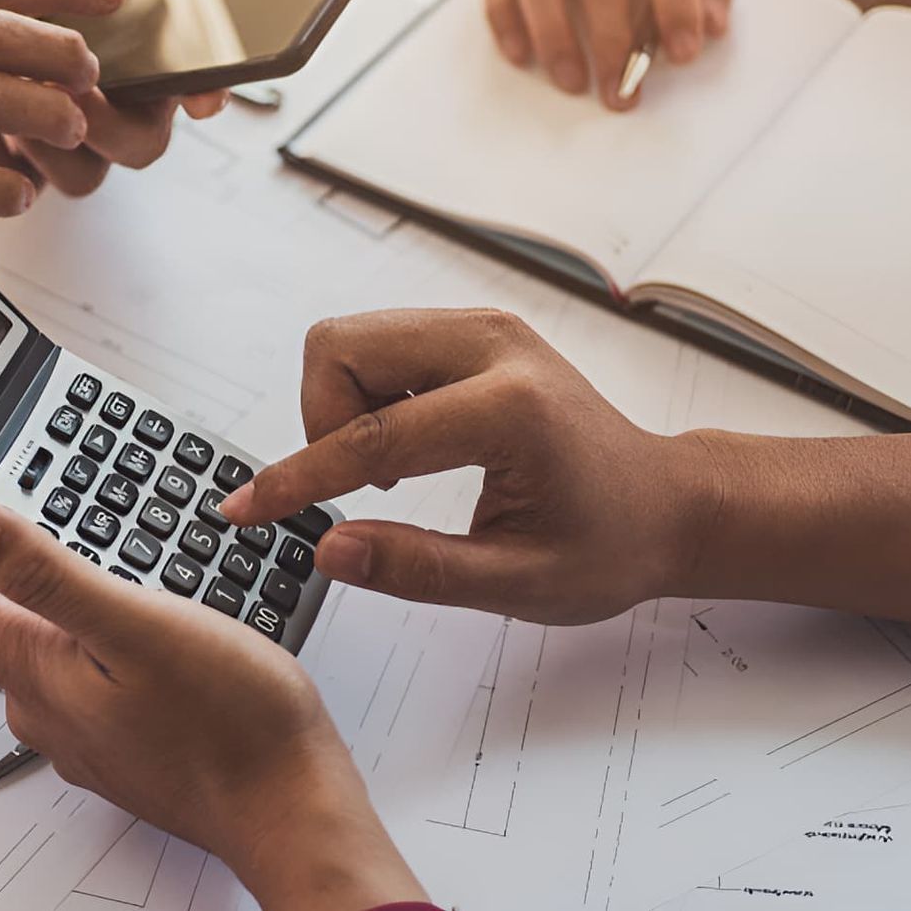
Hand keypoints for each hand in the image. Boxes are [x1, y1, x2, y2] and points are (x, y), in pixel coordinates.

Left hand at [0, 0, 282, 195]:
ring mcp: (74, 139)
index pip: (196, 106)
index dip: (193, 100)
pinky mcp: (23, 149)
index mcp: (170, 81)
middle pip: (132, 154)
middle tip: (72, 81)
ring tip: (17, 84)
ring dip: (43, 134)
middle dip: (99, 122)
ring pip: (74, 175)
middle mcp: (126, 120)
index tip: (179, 85)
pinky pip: (12, 176)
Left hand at [0, 498, 425, 910]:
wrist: (290, 808)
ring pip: (31, 639)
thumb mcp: (135, 623)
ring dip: (35, 586)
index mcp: (31, 665)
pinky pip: (75, 665)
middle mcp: (40, 701)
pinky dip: (80, 623)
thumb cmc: (231, 724)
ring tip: (71, 531)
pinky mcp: (116, 733)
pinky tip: (125, 605)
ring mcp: (77, 724)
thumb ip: (43, 573)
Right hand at [223, 309, 717, 623]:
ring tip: (391, 470)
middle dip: (321, 422)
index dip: (297, 479)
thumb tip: (328, 550)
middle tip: (361, 487)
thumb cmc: (607, 544)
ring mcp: (482, 327)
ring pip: (351, 338)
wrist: (665, 502)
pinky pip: (379, 343)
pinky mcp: (474, 329)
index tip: (245, 509)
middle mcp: (492, 344)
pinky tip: (407, 444)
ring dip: (340, 406)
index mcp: (509, 408)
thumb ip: (417, 569)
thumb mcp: (517, 583)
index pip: (370, 437)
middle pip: (341, 348)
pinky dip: (366, 393)